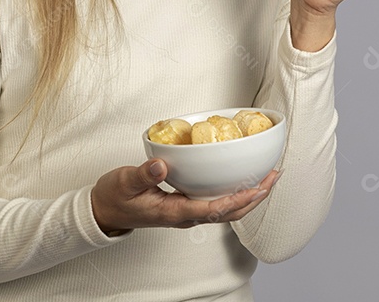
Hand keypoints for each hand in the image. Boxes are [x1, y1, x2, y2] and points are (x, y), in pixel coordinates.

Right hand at [90, 158, 282, 235]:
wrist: (105, 212)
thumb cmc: (115, 198)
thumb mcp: (124, 182)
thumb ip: (143, 174)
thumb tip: (162, 163)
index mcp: (174, 212)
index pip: (213, 209)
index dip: (238, 199)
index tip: (257, 188)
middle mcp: (185, 216)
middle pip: (228, 212)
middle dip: (254, 197)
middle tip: (273, 177)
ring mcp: (186, 212)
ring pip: (226, 209)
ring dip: (249, 196)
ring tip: (266, 178)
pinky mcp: (185, 205)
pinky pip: (217, 202)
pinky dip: (234, 193)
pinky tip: (241, 179)